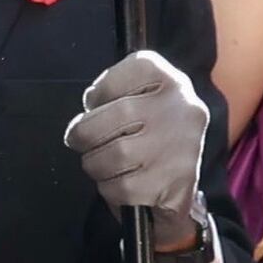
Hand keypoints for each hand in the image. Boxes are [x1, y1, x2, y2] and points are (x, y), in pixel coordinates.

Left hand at [66, 51, 212, 222]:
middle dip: (84, 133)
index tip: (96, 105)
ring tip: (103, 163)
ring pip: (116, 155)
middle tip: (79, 140)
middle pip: (115, 116)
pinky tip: (122, 184)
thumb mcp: (138, 100)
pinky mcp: (176, 184)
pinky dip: (111, 189)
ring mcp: (182, 147)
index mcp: (171, 81)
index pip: (125, 74)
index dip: (99, 93)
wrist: (176, 188)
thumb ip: (113, 93)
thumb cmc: (146, 138)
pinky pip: (122, 187)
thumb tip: (89, 110)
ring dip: (96, 164)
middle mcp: (183, 109)